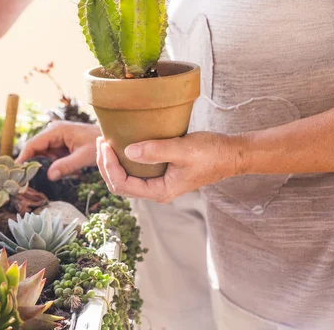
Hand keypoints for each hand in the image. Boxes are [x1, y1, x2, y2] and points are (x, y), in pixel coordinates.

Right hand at [16, 121, 100, 180]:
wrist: (111, 139)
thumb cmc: (100, 144)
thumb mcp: (84, 157)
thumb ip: (67, 165)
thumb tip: (49, 176)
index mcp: (57, 130)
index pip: (33, 144)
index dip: (23, 157)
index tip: (16, 171)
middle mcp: (53, 132)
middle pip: (35, 149)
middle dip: (32, 163)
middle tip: (25, 180)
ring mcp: (56, 138)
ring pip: (42, 154)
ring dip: (43, 165)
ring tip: (45, 177)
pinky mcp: (60, 145)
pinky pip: (50, 156)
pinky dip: (51, 165)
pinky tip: (58, 173)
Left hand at [96, 132, 245, 202]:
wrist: (231, 154)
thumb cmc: (211, 153)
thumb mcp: (182, 149)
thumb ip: (155, 151)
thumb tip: (128, 151)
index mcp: (160, 191)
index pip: (123, 184)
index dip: (108, 166)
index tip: (105, 145)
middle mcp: (156, 190)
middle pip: (119, 184)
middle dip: (105, 165)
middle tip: (101, 142)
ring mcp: (158, 183)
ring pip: (125, 178)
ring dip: (112, 163)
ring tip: (106, 142)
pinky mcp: (161, 173)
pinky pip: (135, 171)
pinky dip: (124, 160)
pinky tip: (121, 145)